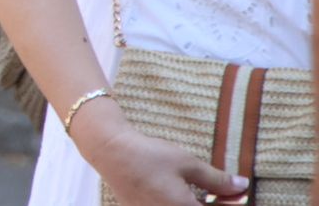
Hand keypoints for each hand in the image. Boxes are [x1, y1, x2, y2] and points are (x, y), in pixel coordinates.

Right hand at [88, 126, 249, 205]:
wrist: (111, 151)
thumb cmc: (149, 155)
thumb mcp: (188, 163)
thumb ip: (218, 180)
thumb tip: (242, 186)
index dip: (231, 203)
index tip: (238, 195)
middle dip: (213, 204)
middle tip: (222, 193)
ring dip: (197, 202)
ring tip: (202, 192)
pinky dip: (179, 203)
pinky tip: (180, 192)